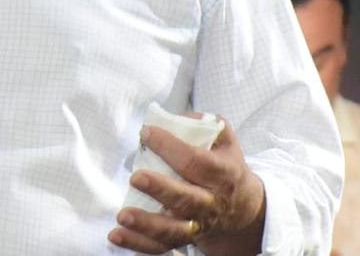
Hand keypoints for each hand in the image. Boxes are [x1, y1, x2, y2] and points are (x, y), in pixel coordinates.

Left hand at [109, 116, 265, 254]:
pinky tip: (116, 235)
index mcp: (222, 175)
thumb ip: (205, 123)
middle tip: (136, 177)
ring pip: (173, 230)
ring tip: (122, 215)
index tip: (146, 132)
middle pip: (186, 200)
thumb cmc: (224, 166)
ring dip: (146, 224)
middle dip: (160, 189)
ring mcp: (197, 225)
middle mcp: (210, 203)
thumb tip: (175, 116)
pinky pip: (160, 247)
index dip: (171, 147)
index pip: (197, 162)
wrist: (244, 208)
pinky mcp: (183, 239)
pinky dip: (138, 244)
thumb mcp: (224, 141)